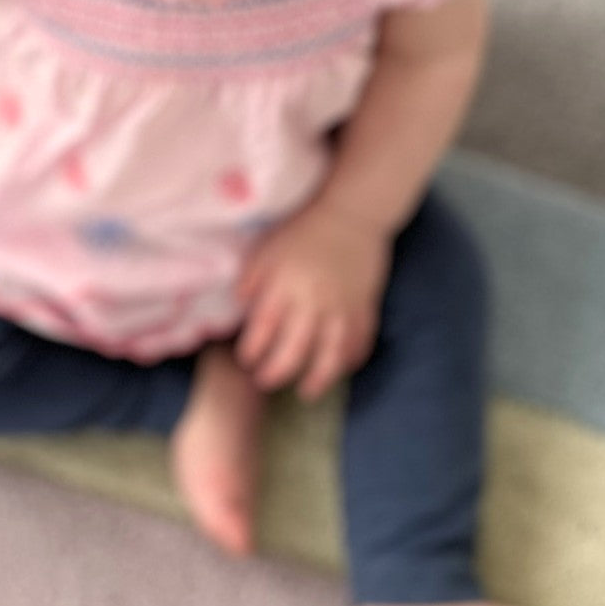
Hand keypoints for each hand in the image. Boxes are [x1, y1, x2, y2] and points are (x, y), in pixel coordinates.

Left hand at [234, 198, 390, 400]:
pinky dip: (350, 362)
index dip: (250, 352)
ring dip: (316, 380)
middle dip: (274, 374)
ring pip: (328, 358)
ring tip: (305, 391)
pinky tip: (339, 369)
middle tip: (264, 382)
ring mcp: (342, 310)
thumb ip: (251, 278)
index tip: (245, 360)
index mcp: (284, 287)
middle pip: (292, 353)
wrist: (352, 214)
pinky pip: (359, 345)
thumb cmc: (304, 230)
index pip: (261, 332)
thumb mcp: (268, 248)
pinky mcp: (365, 309)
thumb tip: (239, 307)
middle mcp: (312, 304)